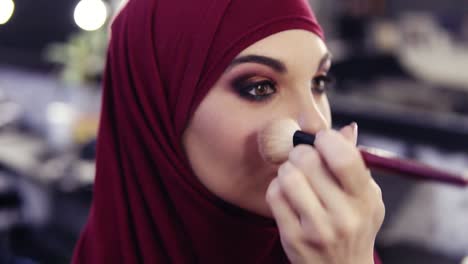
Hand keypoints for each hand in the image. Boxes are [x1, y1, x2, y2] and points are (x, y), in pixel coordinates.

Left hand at [266, 123, 384, 263]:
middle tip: (304, 158)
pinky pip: (274, 194)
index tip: (321, 140)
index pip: (343, 157)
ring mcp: (317, 229)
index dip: (326, 139)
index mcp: (365, 200)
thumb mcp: (366, 197)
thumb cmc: (354, 225)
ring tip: (295, 176)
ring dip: (287, 169)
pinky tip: (286, 193)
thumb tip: (347, 127)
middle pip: (308, 160)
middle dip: (302, 152)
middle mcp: (343, 216)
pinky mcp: (293, 238)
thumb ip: (355, 162)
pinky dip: (277, 187)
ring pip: (288, 175)